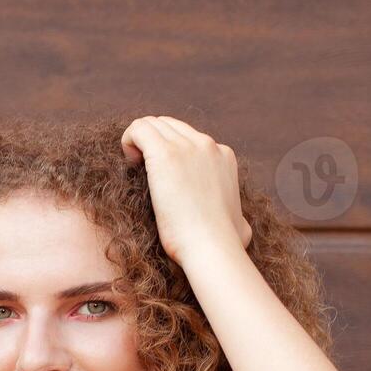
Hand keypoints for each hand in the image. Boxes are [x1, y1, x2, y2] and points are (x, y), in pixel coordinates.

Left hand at [120, 115, 252, 269]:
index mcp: (223, 156)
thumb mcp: (240, 224)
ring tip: (135, 168)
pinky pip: (138, 128)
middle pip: (168, 125)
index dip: (169, 152)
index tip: (162, 177)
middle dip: (151, 142)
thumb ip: (238, 218)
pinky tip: (130, 163)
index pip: (188, 137)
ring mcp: (187, 147)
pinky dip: (128, 140)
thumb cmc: (223, 244)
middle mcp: (207, 145)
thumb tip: (242, 229)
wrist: (213, 246)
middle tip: (142, 170)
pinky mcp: (165, 154)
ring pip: (153, 124)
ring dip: (138, 142)